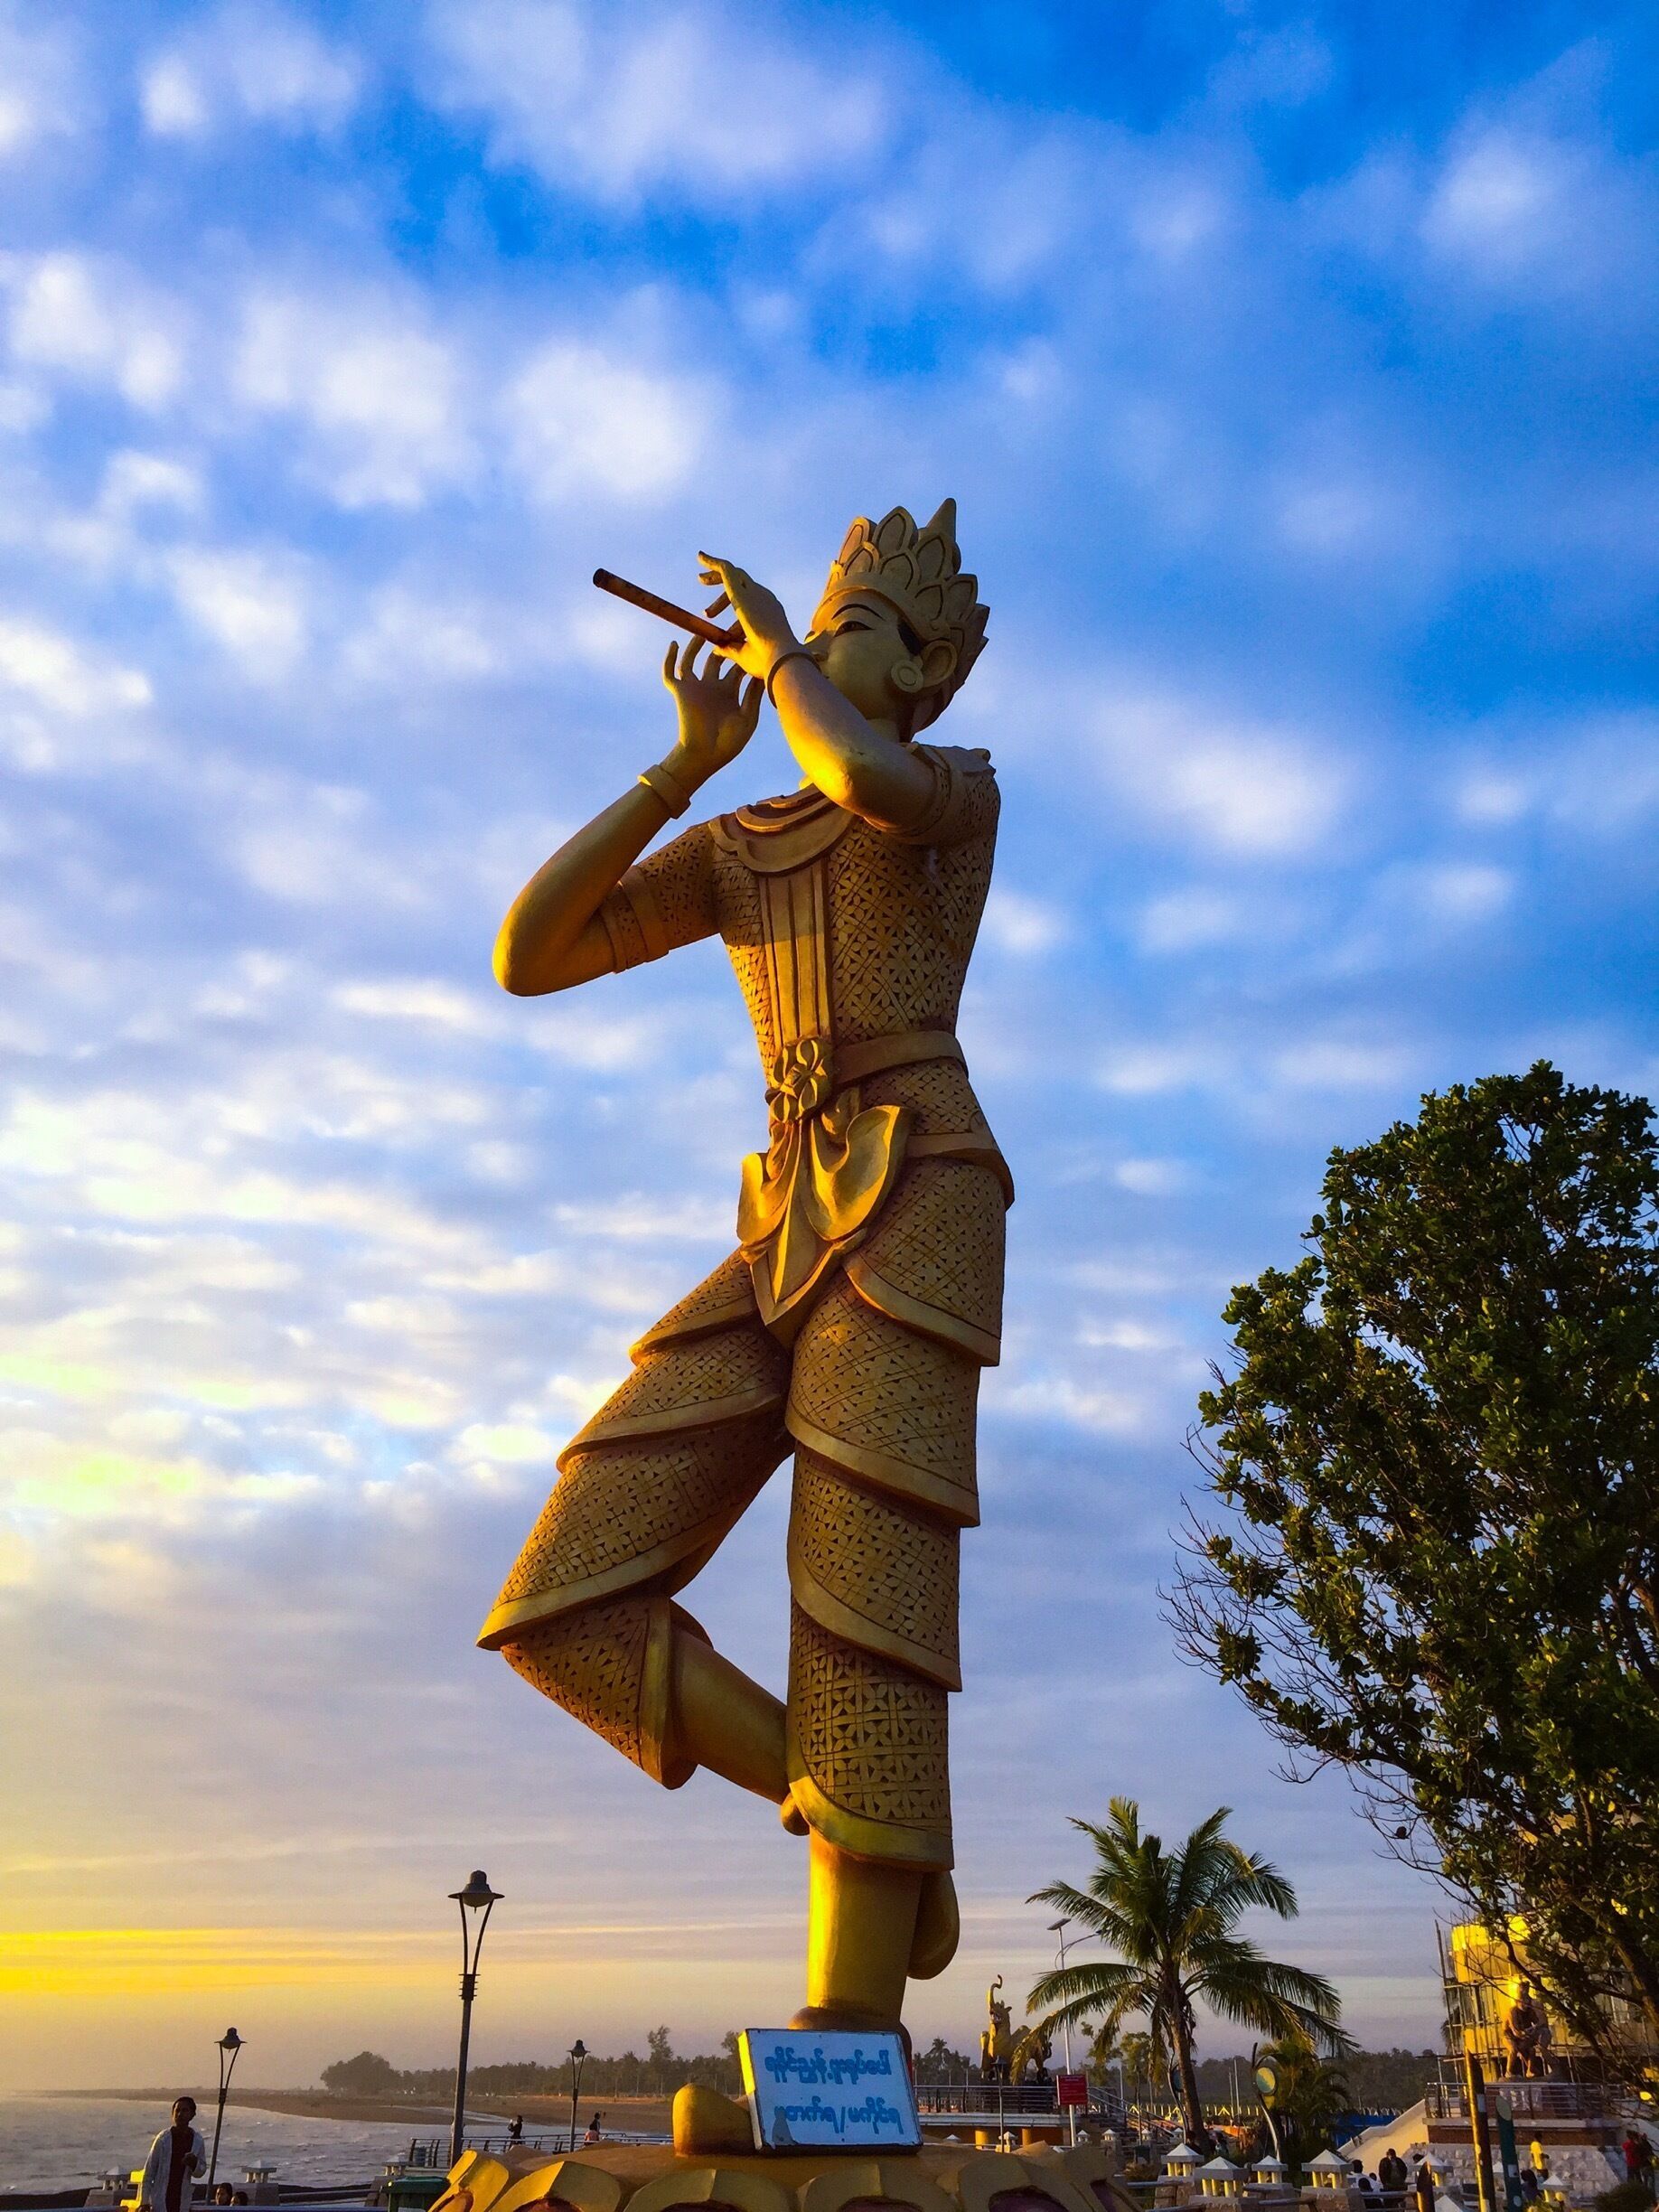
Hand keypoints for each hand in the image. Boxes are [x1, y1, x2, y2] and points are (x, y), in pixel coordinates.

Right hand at [661, 638, 761, 786]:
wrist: (705, 756)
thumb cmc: (729, 743)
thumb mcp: (748, 717)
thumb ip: (753, 694)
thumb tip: (763, 671)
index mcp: (730, 693)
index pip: (737, 666)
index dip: (744, 652)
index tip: (753, 637)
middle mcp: (712, 687)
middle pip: (718, 658)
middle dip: (723, 643)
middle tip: (732, 625)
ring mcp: (695, 688)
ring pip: (694, 659)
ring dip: (697, 645)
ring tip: (704, 629)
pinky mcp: (680, 691)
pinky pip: (671, 672)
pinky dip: (670, 658)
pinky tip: (675, 643)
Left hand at [697, 554, 796, 681]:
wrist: (779, 656)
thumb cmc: (767, 661)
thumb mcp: (744, 653)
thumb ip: (730, 648)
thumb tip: (716, 648)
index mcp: (769, 612)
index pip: (750, 598)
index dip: (729, 601)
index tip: (711, 614)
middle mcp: (764, 598)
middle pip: (742, 582)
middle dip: (723, 582)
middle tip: (702, 583)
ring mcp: (754, 592)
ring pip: (734, 575)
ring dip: (716, 577)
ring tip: (699, 579)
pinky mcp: (741, 592)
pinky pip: (726, 570)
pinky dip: (713, 562)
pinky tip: (700, 557)